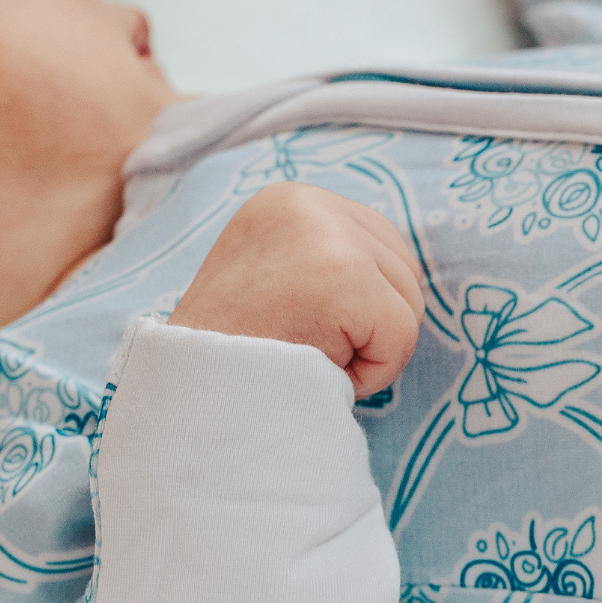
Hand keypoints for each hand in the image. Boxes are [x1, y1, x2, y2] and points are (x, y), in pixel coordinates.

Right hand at [169, 182, 423, 398]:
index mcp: (288, 201)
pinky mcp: (344, 276)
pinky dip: (373, 374)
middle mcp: (306, 201)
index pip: (380, 245)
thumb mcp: (275, 283)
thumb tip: (396, 277)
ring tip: (309, 359)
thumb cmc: (237, 361)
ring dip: (369, 352)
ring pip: (408, 306)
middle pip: (404, 270)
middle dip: (370, 327)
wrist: (192, 401)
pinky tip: (321, 373)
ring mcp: (326, 234)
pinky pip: (401, 337)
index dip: (361, 309)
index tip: (303, 329)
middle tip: (306, 351)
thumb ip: (326, 266)